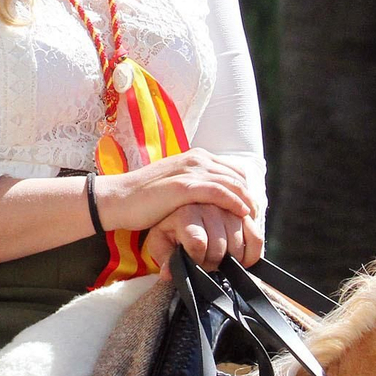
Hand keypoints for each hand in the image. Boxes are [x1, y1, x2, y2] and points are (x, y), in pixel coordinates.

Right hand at [95, 150, 256, 233]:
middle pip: (237, 175)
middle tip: (256, 215)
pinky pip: (219, 193)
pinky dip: (234, 203)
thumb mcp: (174, 185)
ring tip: (253, 218)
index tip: (251, 207)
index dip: (245, 188)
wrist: (119, 198)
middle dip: (250, 195)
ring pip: (232, 183)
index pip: (232, 169)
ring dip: (247, 201)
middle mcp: (196, 159)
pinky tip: (241, 214)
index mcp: (195, 156)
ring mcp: (190, 170)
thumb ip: (193, 186)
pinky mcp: (184, 186)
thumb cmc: (144, 198)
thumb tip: (210, 201)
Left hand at [143, 202, 263, 273]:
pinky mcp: (245, 213)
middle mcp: (209, 206)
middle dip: (212, 263)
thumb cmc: (171, 229)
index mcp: (186, 213)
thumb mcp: (160, 241)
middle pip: (219, 247)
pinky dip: (252, 254)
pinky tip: (241, 261)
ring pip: (238, 244)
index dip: (197, 260)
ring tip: (218, 260)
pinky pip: (256, 237)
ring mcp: (230, 209)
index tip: (194, 263)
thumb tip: (169, 274)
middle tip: (205, 263)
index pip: (198, 243)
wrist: (184, 207)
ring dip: (230, 260)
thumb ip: (164, 257)